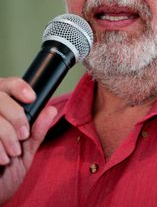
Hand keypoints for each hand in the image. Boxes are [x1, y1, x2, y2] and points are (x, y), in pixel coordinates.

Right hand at [0, 77, 56, 204]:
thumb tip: (51, 109)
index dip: (18, 87)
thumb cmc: (7, 172)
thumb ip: (37, 130)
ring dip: (5, 134)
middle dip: (15, 115)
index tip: (32, 98)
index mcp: (2, 111)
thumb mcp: (26, 150)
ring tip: (12, 153)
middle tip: (23, 135)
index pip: (7, 85)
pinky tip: (1, 159)